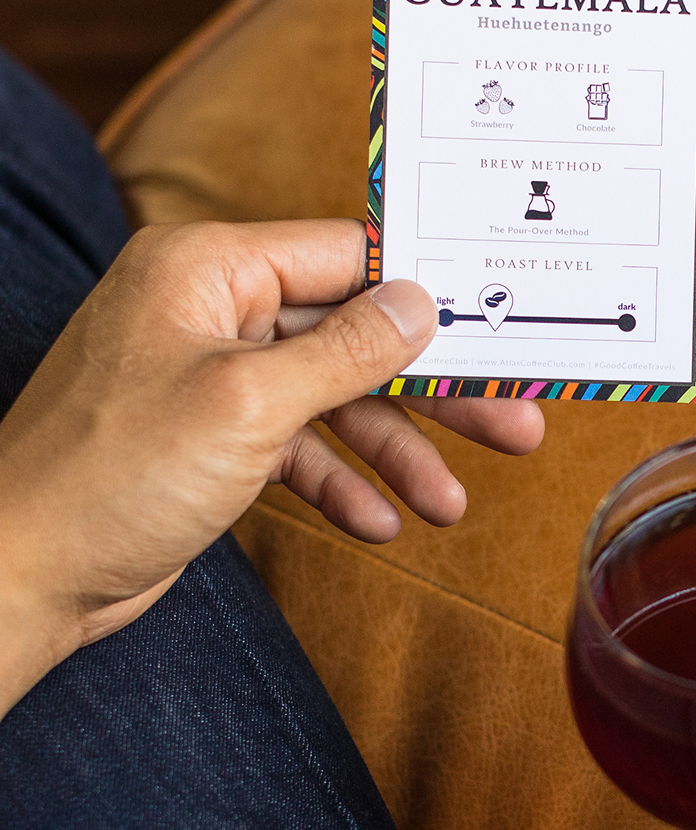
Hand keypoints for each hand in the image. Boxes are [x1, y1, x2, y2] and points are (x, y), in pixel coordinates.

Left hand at [0, 218, 542, 711]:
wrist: (25, 573)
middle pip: (350, 334)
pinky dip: (338, 485)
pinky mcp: (207, 441)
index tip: (500, 325)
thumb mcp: (251, 405)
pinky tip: (377, 525)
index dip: (425, 293)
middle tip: (513, 425)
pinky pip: (296, 449)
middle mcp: (207, 312)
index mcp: (205, 269)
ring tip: (449, 506)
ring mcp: (208, 378)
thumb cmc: (112, 476)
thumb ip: (345, 351)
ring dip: (394, 454)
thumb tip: (418, 302)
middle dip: (431, 391)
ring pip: (331, 400)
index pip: (342, 256)